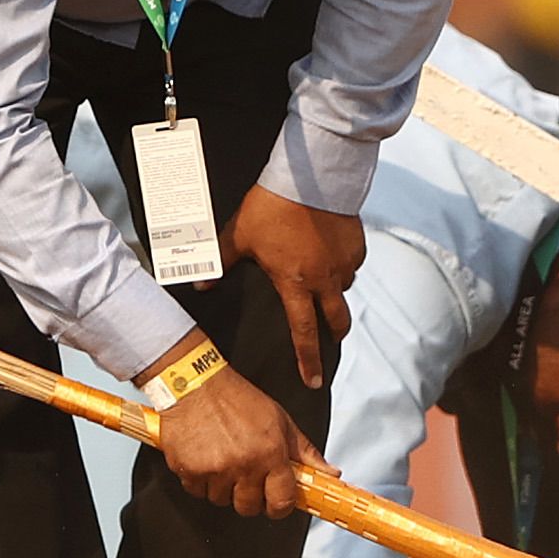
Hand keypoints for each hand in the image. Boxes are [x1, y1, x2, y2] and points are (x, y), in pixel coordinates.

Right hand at [144, 333, 333, 515]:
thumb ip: (305, 452)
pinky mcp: (189, 470)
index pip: (282, 502)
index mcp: (271, 453)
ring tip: (224, 460)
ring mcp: (215, 470)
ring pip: (222, 500)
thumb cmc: (237, 399)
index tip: (276, 500)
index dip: (280, 505)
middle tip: (247, 475)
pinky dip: (201, 481)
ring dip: (224, 488)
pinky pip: (198, 492)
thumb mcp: (280, 421)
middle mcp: (244, 464)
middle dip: (250, 497)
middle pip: (249, 508)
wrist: (194, 384)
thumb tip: (329, 474)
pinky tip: (206, 458)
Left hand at [219, 184, 364, 389]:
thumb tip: (201, 283)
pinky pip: (351, 264)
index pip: (304, 333)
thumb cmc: (274, 206)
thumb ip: (221, 262)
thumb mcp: (240, 235)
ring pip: (343, 289)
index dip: (308, 360)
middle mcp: (324, 280)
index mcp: (295, 284)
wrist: (311, 178)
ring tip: (321, 282)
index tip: (313, 379)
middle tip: (329, 339)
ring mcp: (344, 263)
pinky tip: (328, 252)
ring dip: (334, 292)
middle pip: (337, 321)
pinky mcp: (357, 244)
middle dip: (334, 334)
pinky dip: (341, 264)